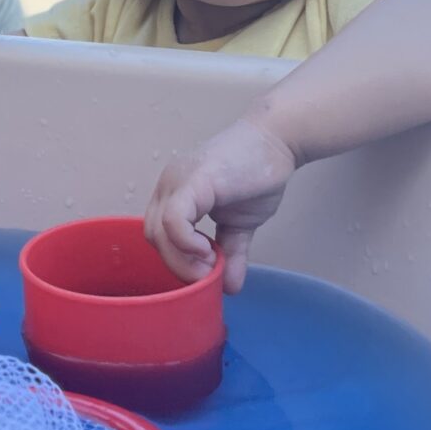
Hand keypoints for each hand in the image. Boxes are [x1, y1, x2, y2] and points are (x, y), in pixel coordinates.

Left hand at [144, 116, 299, 291]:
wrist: (277, 141)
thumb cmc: (256, 174)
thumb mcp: (240, 225)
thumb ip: (231, 254)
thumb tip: (231, 288)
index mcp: (174, 196)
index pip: (159, 237)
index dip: (178, 261)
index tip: (208, 271)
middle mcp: (168, 187)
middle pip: (153, 237)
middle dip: (178, 265)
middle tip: (208, 275)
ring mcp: (178, 182)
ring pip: (158, 232)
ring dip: (182, 260)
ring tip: (212, 265)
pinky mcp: (194, 182)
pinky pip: (174, 220)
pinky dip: (186, 243)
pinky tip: (208, 250)